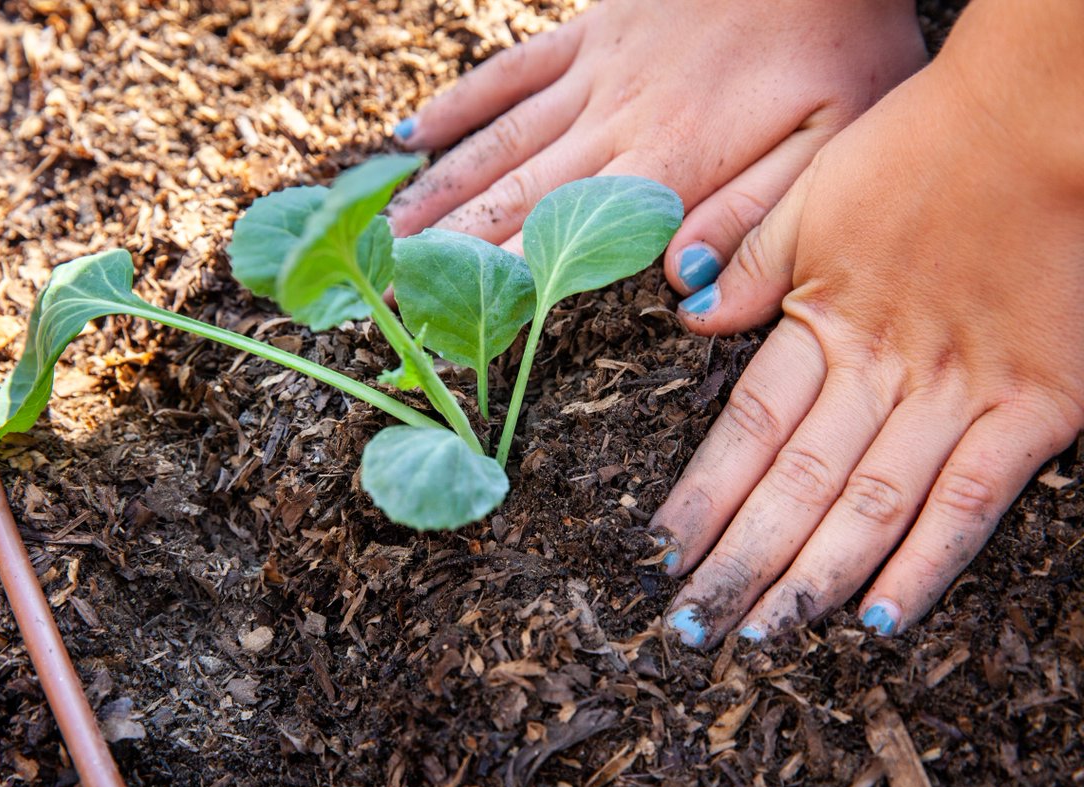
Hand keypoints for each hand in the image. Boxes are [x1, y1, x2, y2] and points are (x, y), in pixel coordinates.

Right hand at [388, 0, 924, 279]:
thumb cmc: (841, 45)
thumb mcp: (833, 144)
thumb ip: (758, 220)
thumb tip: (685, 288)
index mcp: (669, 166)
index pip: (567, 242)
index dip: (503, 285)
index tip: (447, 321)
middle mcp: (614, 124)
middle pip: (514, 196)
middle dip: (447, 248)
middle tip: (386, 288)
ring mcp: (594, 72)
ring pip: (499, 139)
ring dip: (438, 189)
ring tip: (382, 231)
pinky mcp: (591, 29)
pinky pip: (512, 71)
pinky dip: (460, 103)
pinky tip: (411, 133)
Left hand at [654, 0, 1083, 645]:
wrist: (1040, 119)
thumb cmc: (919, 151)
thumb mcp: (811, 197)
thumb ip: (753, 268)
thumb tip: (690, 313)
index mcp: (820, 323)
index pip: (744, 431)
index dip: (700, 497)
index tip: (661, 552)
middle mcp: (881, 370)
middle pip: (794, 486)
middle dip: (738, 562)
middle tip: (692, 627)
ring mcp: (960, 394)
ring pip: (869, 508)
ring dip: (811, 578)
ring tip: (762, 632)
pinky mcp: (1037, 408)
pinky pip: (972, 503)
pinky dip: (926, 563)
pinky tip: (878, 618)